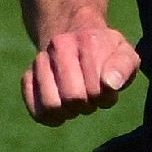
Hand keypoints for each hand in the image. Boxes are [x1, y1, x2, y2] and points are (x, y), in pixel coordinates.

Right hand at [23, 18, 139, 125]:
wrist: (75, 34)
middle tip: (92, 97)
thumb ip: (123, 67)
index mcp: (86, 41)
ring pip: (51, 105)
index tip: (107, 89)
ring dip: (68, 112)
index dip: (105, 97)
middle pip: (72, 98)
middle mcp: (59, 47)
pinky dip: (49, 117)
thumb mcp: (124, 53)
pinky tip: (61, 111)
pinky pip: (35, 108)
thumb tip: (110, 84)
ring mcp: (40, 61)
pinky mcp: (27, 76)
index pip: (96, 88)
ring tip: (77, 103)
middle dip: (87, 105)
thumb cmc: (105, 52)